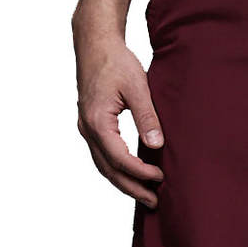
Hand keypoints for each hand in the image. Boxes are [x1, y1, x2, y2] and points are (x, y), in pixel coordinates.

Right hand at [73, 16, 163, 208]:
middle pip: (109, 169)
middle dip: (132, 188)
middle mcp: (87, 129)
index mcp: (97, 121)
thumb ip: (147, 117)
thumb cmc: (116, 61)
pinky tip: (133, 175)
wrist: (95, 43)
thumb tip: (156, 145)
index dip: (141, 172)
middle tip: (154, 202)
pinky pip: (102, 155)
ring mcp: (86, 128)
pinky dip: (117, 169)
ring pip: (103, 165)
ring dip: (124, 182)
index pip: (120, 158)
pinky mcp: (90, 125)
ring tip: (146, 195)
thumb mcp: (137, 87)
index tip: (161, 177)